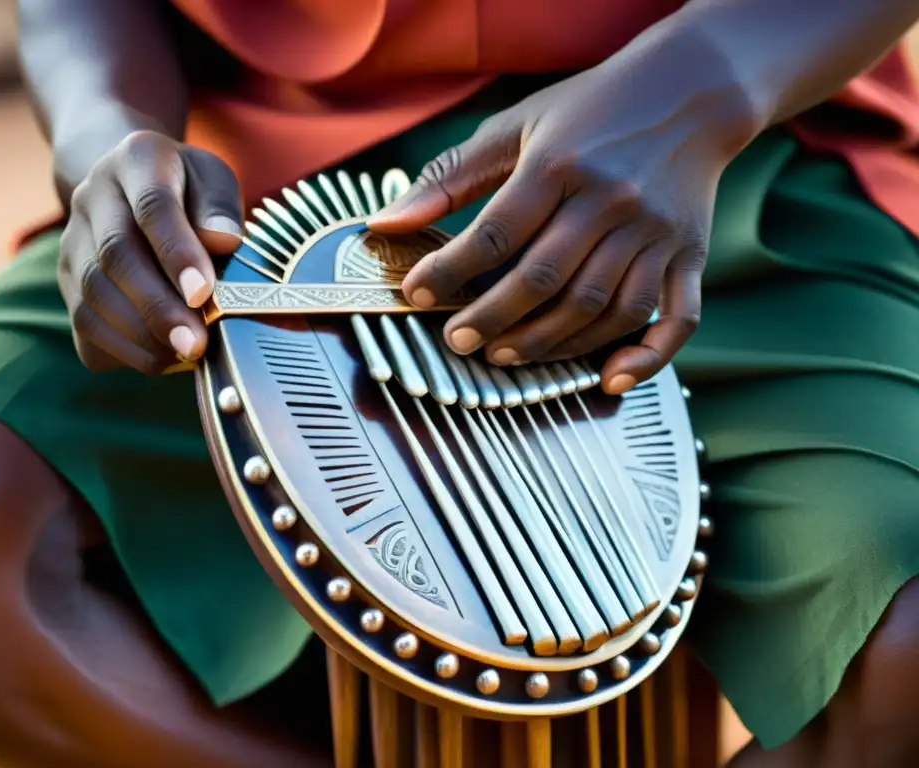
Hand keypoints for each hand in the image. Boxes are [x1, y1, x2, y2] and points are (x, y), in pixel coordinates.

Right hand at [58, 131, 241, 373]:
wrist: (128, 185)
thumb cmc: (188, 189)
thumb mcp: (214, 179)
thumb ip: (220, 207)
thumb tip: (223, 240)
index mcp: (136, 159)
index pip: (152, 206)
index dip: (176, 253)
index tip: (202, 293)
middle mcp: (92, 196)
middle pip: (116, 256)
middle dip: (158, 307)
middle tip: (195, 342)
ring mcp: (72, 241)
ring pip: (92, 296)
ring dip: (140, 335)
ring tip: (184, 355)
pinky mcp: (66, 283)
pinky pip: (84, 327)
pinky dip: (123, 351)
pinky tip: (161, 360)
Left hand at [368, 63, 742, 393]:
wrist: (690, 90)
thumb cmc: (589, 111)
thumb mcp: (515, 127)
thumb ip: (448, 177)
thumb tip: (383, 225)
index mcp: (559, 164)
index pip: (495, 234)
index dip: (449, 271)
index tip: (416, 293)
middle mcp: (611, 201)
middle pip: (544, 280)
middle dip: (491, 320)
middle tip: (457, 341)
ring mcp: (655, 233)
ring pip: (601, 308)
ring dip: (549, 344)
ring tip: (505, 356)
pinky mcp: (689, 254)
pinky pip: (676, 318)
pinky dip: (645, 356)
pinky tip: (607, 379)